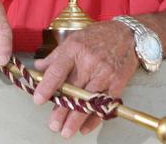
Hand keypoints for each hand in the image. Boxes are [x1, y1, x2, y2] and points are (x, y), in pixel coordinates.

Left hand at [32, 21, 138, 137]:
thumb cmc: (97, 36)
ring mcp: (104, 73)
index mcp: (74, 49)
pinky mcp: (117, 83)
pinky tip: (85, 127)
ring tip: (66, 131)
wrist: (127, 34)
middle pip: (73, 90)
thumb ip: (55, 56)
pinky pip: (104, 104)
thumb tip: (38, 67)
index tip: (38, 99)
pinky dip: (95, 118)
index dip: (47, 87)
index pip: (57, 70)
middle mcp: (89, 62)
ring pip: (88, 100)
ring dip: (77, 119)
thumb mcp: (73, 39)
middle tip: (53, 125)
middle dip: (62, 110)